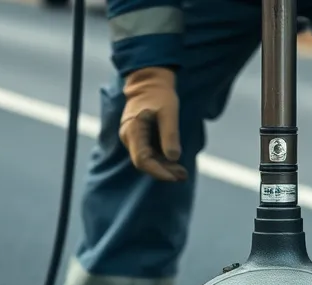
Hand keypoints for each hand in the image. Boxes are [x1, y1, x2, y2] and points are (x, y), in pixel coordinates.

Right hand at [119, 67, 186, 182]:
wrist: (149, 81)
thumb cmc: (160, 94)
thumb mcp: (169, 112)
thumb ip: (170, 135)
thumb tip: (173, 158)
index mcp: (133, 130)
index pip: (142, 160)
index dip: (158, 171)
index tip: (174, 176)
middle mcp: (128, 137)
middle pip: (144, 163)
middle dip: (163, 172)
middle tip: (183, 176)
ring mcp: (131, 138)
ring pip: (146, 160)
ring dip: (164, 168)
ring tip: (182, 173)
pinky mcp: (138, 138)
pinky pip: (147, 154)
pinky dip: (161, 160)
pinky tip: (175, 164)